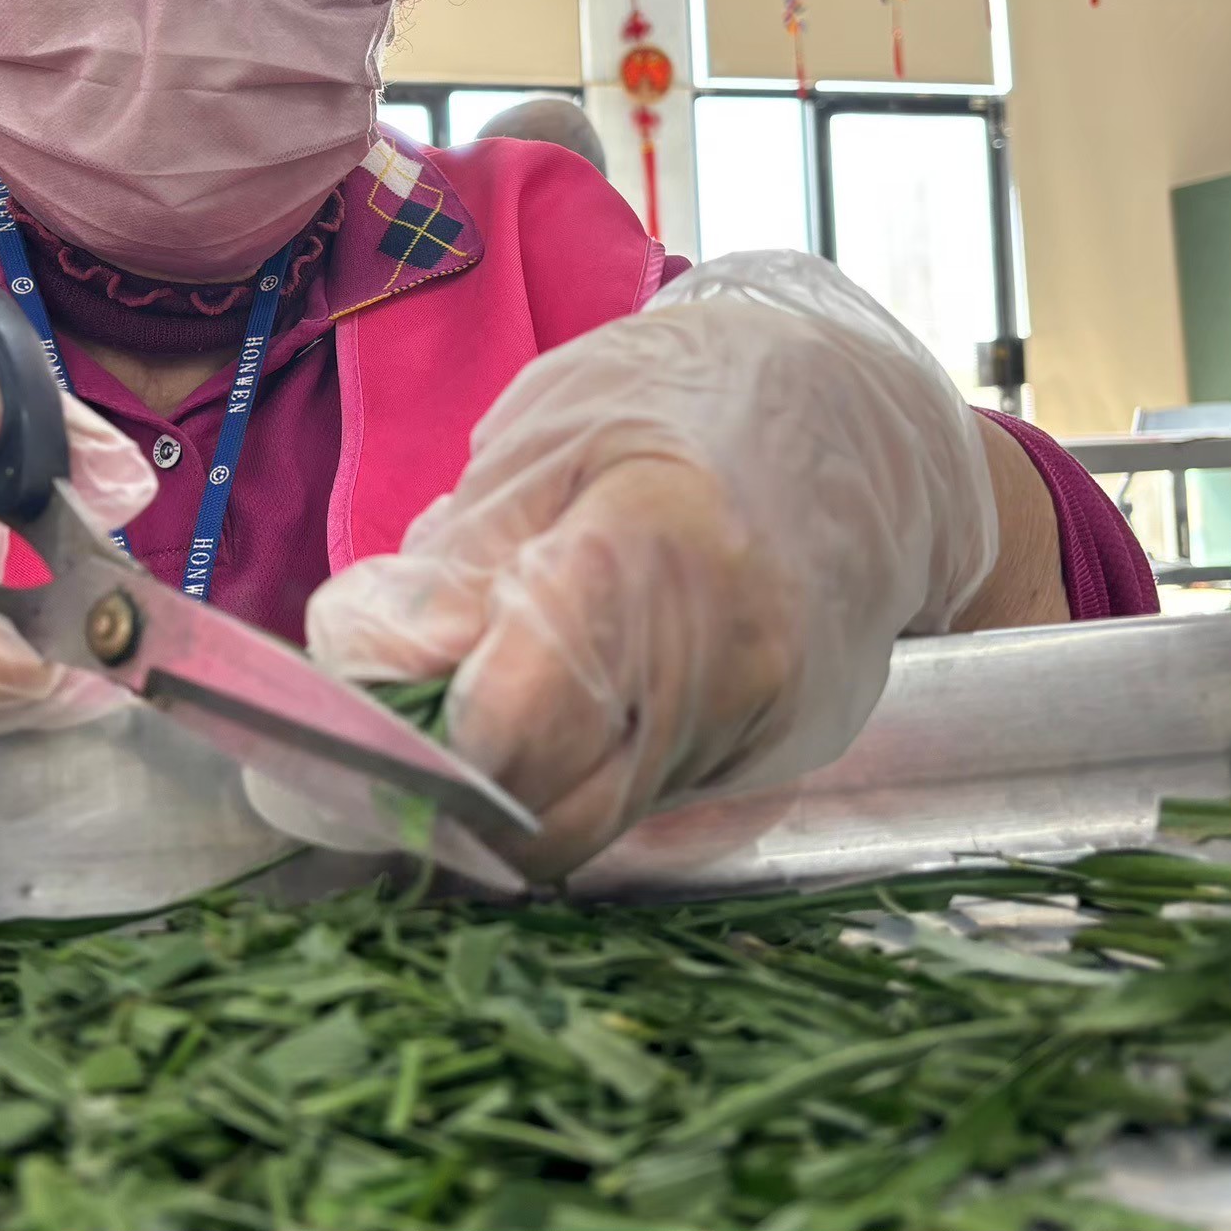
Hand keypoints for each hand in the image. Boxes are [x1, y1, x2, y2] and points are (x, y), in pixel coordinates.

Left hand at [305, 251, 997, 879]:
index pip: (515, 722)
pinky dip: (583, 775)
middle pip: (548, 812)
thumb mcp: (551, 436)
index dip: (419, 742)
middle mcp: (731, 662)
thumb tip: (374, 670)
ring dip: (515, 789)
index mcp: (659, 551)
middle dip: (453, 789)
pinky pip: (645, 806)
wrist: (862, 422)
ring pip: (591, 826)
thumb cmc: (685, 404)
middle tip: (406, 726)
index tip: (368, 714)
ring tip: (493, 692)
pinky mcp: (784, 757)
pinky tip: (576, 700)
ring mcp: (770, 723)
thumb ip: (462, 559)